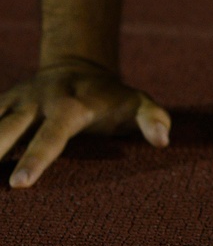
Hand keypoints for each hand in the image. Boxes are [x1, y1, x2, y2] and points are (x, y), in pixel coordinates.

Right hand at [0, 60, 170, 188]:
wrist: (80, 63)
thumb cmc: (111, 97)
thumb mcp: (136, 102)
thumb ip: (152, 118)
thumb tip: (164, 139)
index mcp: (70, 106)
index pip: (52, 135)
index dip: (37, 157)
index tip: (20, 182)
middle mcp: (37, 102)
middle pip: (7, 128)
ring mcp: (15, 102)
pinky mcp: (1, 105)